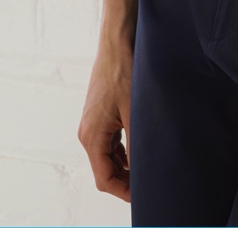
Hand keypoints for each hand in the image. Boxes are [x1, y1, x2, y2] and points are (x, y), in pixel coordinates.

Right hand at [78, 41, 133, 201]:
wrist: (118, 43)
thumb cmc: (124, 72)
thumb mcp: (135, 111)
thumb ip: (138, 143)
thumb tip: (146, 168)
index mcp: (92, 136)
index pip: (104, 179)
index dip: (124, 191)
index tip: (143, 195)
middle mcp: (88, 132)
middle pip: (105, 170)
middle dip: (126, 179)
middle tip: (149, 183)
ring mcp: (93, 122)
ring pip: (107, 156)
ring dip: (125, 164)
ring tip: (149, 166)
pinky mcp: (100, 113)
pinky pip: (110, 141)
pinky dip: (123, 150)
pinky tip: (139, 148)